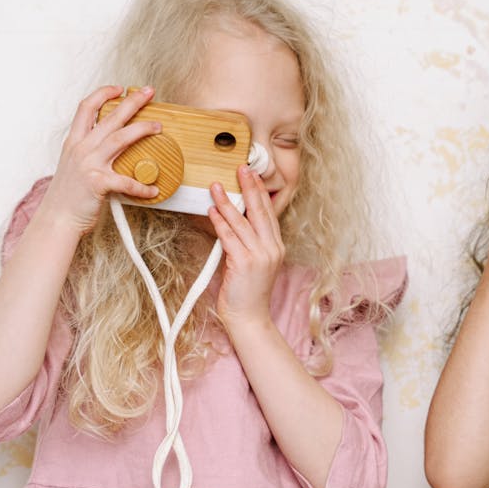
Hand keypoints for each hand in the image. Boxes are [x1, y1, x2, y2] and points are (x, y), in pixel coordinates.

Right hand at [36, 86, 162, 232]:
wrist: (57, 219)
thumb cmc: (68, 195)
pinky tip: (153, 189)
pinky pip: (126, 181)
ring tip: (158, 126)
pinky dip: (142, 186)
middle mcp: (81, 148)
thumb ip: (87, 152)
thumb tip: (109, 146)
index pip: (86, 107)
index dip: (103, 94)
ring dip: (142, 129)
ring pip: (120, 138)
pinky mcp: (97, 183)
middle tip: (149, 92)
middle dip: (132, 102)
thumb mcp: (72, 165)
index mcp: (74, 142)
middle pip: (110, 117)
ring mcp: (88, 164)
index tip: (119, 88)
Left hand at [208, 166, 283, 325]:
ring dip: (227, 202)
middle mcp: (271, 249)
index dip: (260, 193)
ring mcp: (260, 256)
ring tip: (217, 186)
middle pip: (260, 211)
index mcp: (276, 248)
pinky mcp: (244, 263)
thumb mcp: (254, 264)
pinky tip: (212, 210)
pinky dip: (220, 222)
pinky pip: (229, 237)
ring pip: (242, 222)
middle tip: (241, 168)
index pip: (269, 214)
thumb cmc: (247, 294)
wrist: (249, 319)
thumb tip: (233, 223)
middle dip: (249, 187)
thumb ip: (248, 244)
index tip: (252, 176)